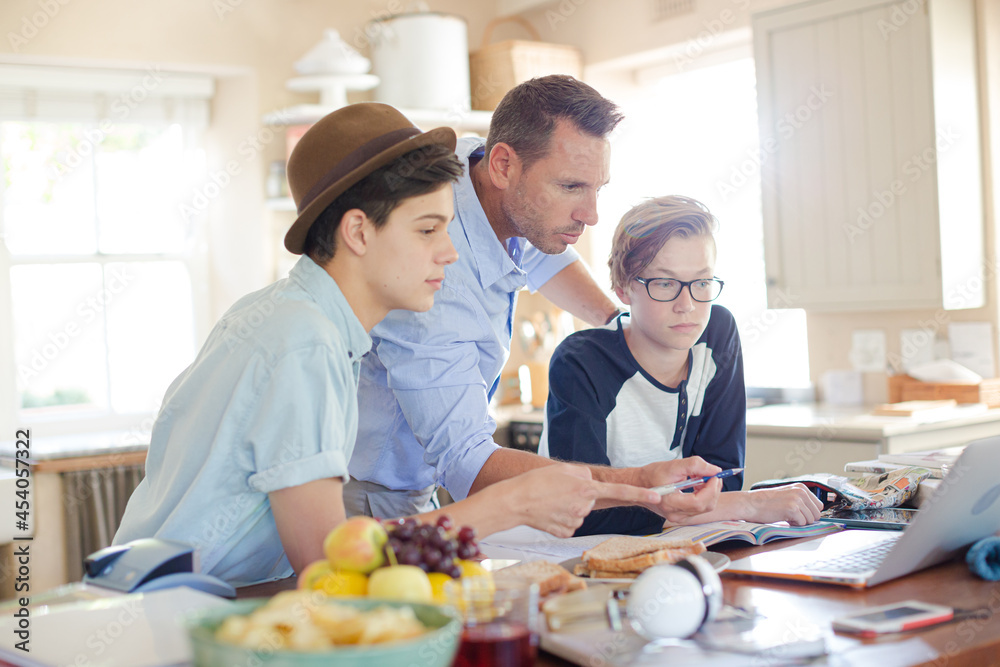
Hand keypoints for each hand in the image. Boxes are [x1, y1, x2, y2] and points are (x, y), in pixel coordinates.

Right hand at [497, 464, 660, 537]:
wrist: (516, 501)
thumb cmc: (538, 483)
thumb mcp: (564, 469)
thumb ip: (584, 475)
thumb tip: (591, 485)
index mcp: (587, 489)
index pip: (620, 492)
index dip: (641, 495)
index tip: (657, 497)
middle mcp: (585, 506)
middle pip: (591, 501)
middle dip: (581, 497)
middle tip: (560, 492)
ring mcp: (576, 521)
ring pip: (580, 513)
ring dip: (569, 508)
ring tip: (551, 501)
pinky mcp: (566, 532)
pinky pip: (570, 523)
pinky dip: (562, 519)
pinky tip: (549, 513)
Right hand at [635, 457, 722, 523]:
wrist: (640, 485)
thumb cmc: (653, 475)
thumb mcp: (673, 465)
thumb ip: (695, 465)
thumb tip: (715, 470)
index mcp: (670, 503)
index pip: (698, 502)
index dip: (710, 489)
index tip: (715, 476)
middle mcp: (675, 514)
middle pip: (705, 506)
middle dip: (713, 490)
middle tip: (713, 475)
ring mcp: (679, 517)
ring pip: (705, 508)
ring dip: (709, 492)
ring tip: (702, 478)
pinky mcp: (682, 516)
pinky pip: (700, 508)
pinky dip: (704, 496)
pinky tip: (698, 485)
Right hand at [742, 484, 823, 524]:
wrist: (751, 504)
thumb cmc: (766, 502)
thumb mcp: (787, 495)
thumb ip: (800, 500)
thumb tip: (814, 513)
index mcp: (801, 488)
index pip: (819, 505)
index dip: (809, 513)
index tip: (799, 514)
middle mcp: (801, 492)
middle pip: (817, 514)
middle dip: (806, 519)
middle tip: (792, 517)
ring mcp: (797, 500)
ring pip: (811, 520)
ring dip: (799, 522)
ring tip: (786, 517)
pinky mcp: (792, 509)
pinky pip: (802, 523)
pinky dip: (794, 524)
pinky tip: (784, 519)